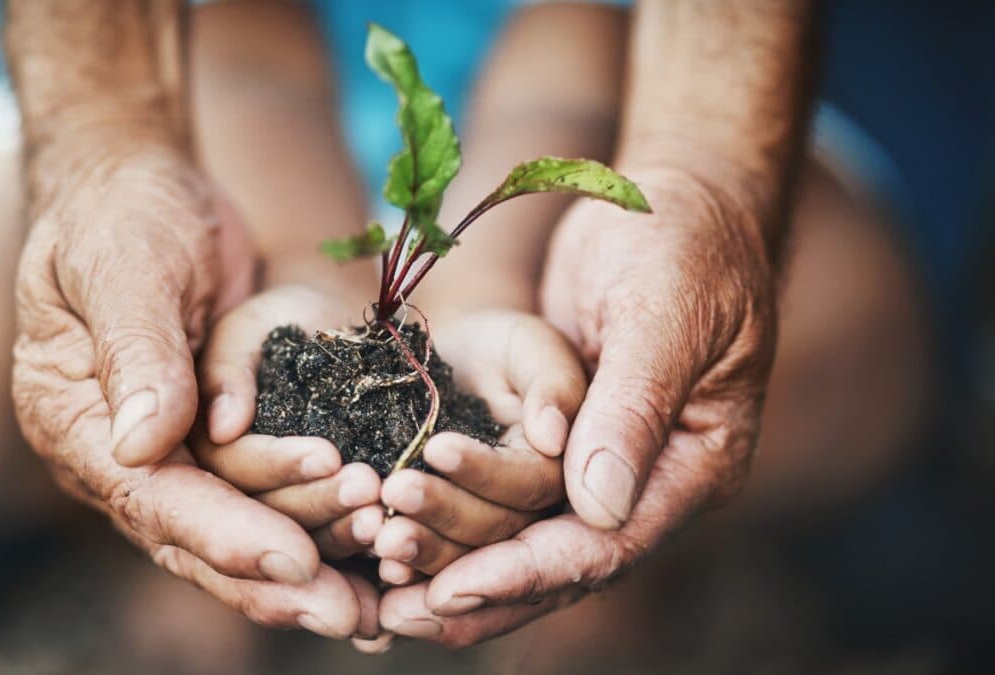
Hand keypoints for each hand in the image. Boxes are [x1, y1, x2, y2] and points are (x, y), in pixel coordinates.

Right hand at [12, 153, 373, 637]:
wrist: (139, 187)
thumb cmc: (122, 213)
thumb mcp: (124, 265)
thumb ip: (136, 351)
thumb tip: (142, 445)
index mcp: (74, 421)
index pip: (152, 497)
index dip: (224, 534)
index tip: (295, 563)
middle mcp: (116, 455)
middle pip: (195, 538)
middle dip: (274, 579)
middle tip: (353, 615)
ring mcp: (167, 453)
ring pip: (237, 530)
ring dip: (308, 561)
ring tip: (379, 596)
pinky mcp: (214, 441)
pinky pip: (264, 498)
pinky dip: (314, 528)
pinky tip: (370, 560)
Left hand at [376, 167, 778, 645]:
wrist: (672, 198)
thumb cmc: (682, 242)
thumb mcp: (664, 314)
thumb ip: (634, 406)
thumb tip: (598, 508)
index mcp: (694, 465)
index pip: (609, 544)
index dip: (529, 571)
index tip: (455, 590)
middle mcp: (650, 481)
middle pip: (562, 564)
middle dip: (480, 590)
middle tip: (395, 615)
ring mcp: (605, 463)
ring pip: (528, 541)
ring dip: (457, 567)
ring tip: (383, 598)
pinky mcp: (562, 442)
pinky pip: (507, 498)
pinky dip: (457, 522)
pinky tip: (396, 544)